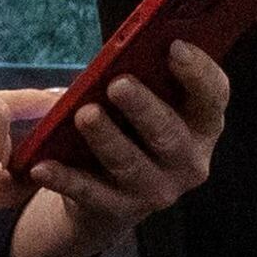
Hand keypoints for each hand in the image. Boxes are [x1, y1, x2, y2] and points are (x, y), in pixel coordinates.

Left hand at [6, 42, 227, 256]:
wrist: (109, 196)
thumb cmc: (130, 128)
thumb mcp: (144, 102)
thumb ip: (146, 77)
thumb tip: (125, 48)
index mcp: (202, 124)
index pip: (214, 96)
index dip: (198, 71)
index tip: (174, 46)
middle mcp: (189, 161)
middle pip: (170, 133)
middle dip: (143, 107)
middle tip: (118, 84)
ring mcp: (157, 190)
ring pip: (130, 164)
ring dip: (106, 138)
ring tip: (84, 114)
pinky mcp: (120, 210)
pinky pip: (90, 193)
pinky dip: (65, 179)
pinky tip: (42, 165)